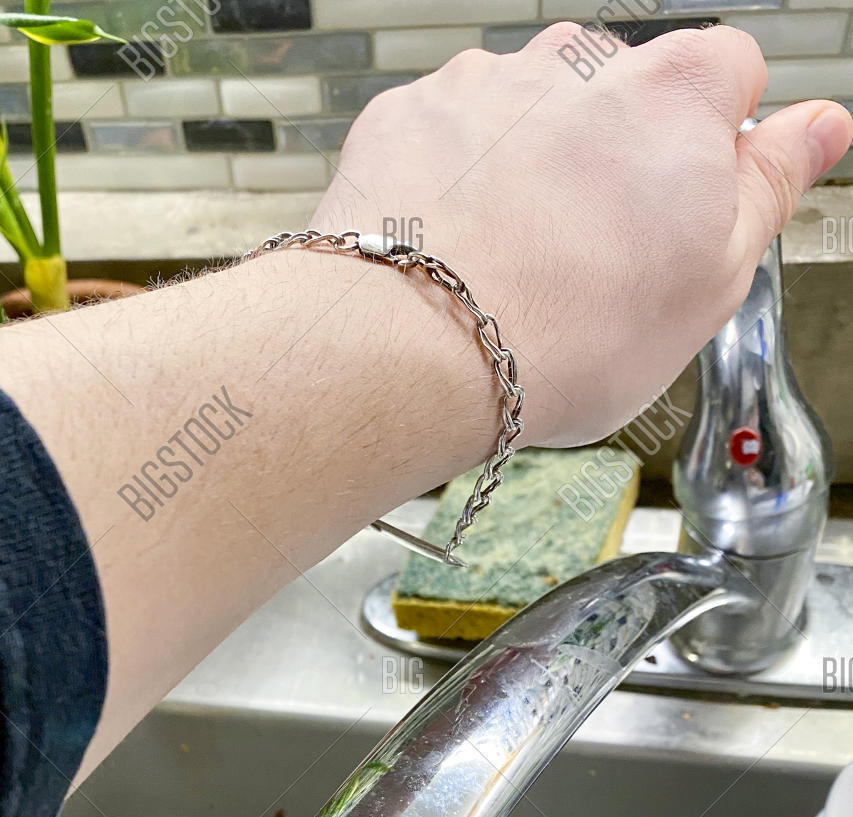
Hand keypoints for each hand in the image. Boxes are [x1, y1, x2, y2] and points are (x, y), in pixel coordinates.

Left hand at [311, 24, 851, 446]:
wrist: (413, 349)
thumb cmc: (562, 333)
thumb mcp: (712, 281)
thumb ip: (770, 188)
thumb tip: (816, 129)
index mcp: (674, 93)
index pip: (731, 74)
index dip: (719, 146)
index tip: (696, 203)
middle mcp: (577, 65)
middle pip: (623, 95)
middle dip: (618, 160)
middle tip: (598, 260)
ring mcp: (484, 84)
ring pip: (530, 115)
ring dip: (533, 170)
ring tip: (516, 266)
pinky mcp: (407, 116)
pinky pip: (450, 139)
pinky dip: (456, 183)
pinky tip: (457, 252)